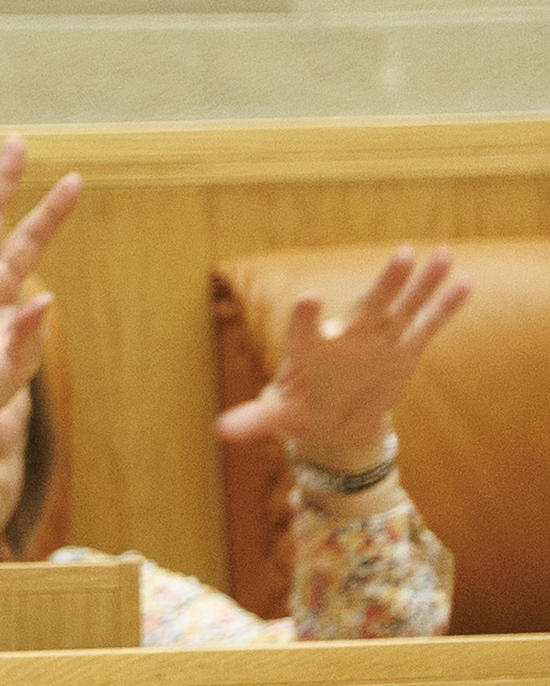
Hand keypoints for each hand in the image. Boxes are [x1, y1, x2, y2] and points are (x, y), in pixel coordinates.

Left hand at [219, 248, 471, 487]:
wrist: (333, 418)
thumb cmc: (299, 411)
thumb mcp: (278, 417)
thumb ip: (255, 419)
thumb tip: (221, 431)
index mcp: (309, 350)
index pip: (304, 330)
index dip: (304, 318)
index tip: (307, 299)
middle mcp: (347, 336)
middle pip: (367, 305)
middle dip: (385, 282)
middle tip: (402, 254)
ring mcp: (378, 339)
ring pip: (403, 306)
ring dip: (422, 283)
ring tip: (443, 255)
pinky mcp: (404, 349)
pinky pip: (427, 325)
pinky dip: (445, 307)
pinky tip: (464, 283)